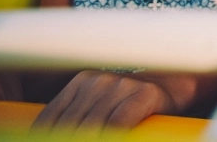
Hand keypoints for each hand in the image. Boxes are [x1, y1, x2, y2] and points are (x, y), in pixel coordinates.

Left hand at [31, 70, 174, 129]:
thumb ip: (76, 118)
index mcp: (79, 82)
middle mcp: (97, 81)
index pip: (50, 118)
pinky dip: (113, 137)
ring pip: (92, 126)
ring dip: (89, 141)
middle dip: (67, 141)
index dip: (43, 137)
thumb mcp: (98, 104)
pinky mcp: (143, 94)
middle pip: (70, 125)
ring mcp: (121, 85)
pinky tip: (111, 140)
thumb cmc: (130, 102)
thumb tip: (49, 137)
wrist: (173, 83)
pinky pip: (119, 122)